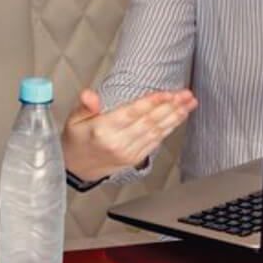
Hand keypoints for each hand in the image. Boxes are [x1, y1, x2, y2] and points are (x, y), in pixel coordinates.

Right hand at [61, 87, 196, 182]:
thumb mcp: (73, 119)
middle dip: (171, 107)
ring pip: (156, 132)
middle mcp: (118, 143)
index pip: (132, 113)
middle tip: (186, 95)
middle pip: (149, 122)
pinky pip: (155, 142)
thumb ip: (84, 105)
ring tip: (189, 104)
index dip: (151, 102)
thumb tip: (90, 95)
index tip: (167, 93)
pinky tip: (177, 119)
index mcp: (103, 130)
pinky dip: (168, 129)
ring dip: (175, 117)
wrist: (74, 168)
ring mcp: (128, 153)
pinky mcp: (134, 159)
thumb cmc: (76, 139)